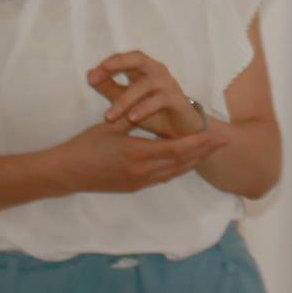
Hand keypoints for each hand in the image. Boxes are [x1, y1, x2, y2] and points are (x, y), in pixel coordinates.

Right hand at [53, 119, 227, 194]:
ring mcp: (139, 182)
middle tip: (225, 141)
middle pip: (183, 162)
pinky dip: (179, 168)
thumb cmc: (85, 146)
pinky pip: (164, 177)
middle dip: (205, 151)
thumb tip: (153, 105)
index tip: (217, 133)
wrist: (66, 173)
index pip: (178, 148)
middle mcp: (143, 171)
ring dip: (195, 160)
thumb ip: (135, 117)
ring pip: (175, 171)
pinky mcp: (135, 187)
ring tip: (211, 150)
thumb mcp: (111, 126)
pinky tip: (187, 161)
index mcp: (138, 153)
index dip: (200, 142)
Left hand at [87, 51, 207, 138]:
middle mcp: (156, 71)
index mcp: (143, 69)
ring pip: (146, 84)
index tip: (91, 76)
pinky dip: (144, 108)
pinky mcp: (177, 99)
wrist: (181, 131)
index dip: (108, 64)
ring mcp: (168, 84)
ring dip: (126, 99)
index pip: (124, 58)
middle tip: (102, 71)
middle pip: (138, 58)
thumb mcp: (126, 101)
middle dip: (119, 63)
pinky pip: (159, 100)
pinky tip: (132, 118)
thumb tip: (89, 75)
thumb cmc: (153, 113)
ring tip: (109, 116)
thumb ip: (109, 88)